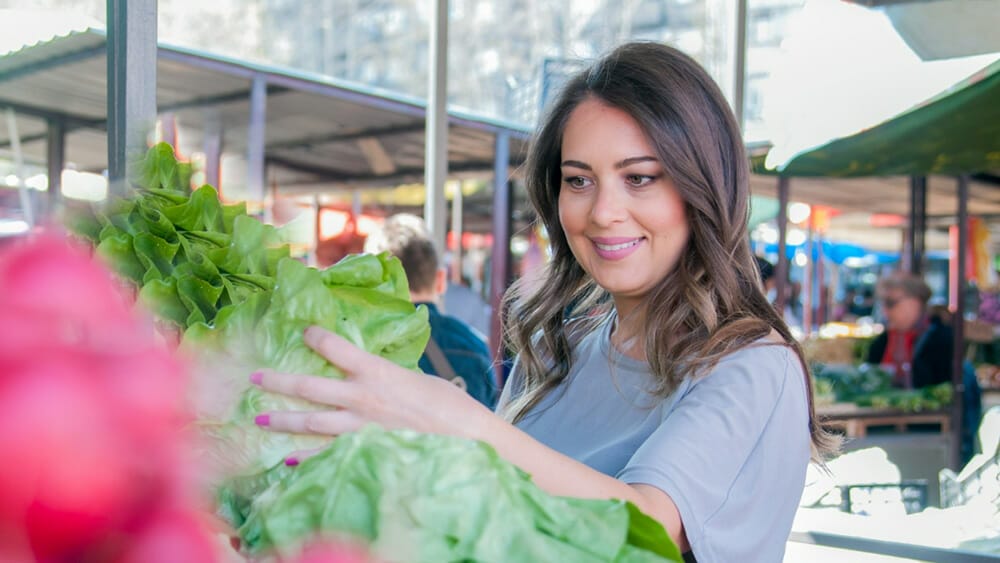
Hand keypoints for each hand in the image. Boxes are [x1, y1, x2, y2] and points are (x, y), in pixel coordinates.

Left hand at [250, 326, 494, 455]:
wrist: (465, 439)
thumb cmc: (448, 406)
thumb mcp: (417, 380)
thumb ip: (388, 377)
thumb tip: (371, 373)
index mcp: (377, 372)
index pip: (336, 347)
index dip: (315, 337)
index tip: (303, 332)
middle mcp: (362, 398)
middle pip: (309, 387)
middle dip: (278, 381)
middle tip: (254, 378)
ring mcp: (359, 428)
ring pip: (310, 423)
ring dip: (282, 420)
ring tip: (259, 420)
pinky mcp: (364, 451)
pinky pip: (325, 455)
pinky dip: (304, 459)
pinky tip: (286, 460)